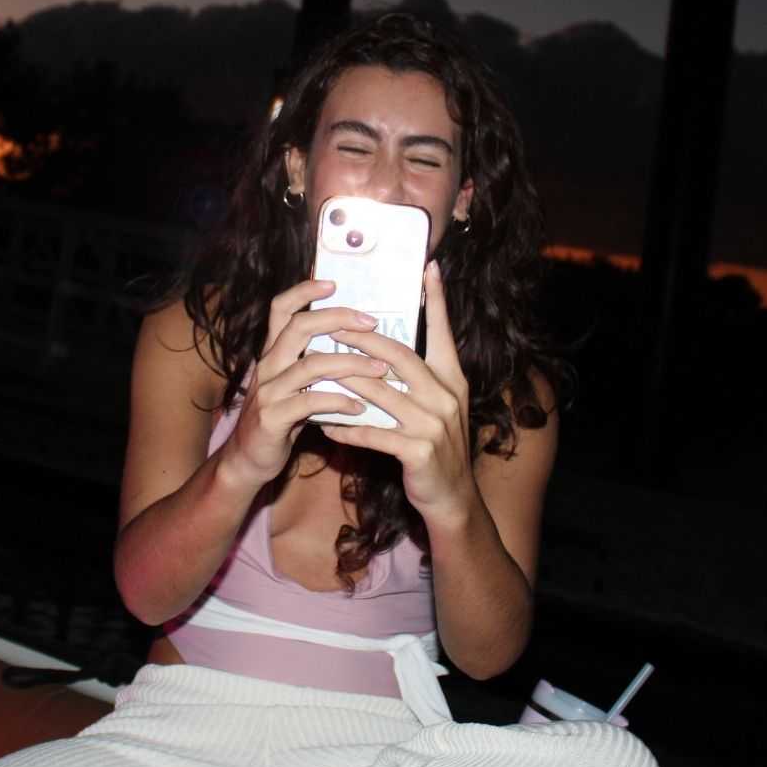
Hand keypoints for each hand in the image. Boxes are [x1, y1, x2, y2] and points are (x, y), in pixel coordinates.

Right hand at [214, 278, 392, 486]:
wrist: (247, 460)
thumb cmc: (280, 419)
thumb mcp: (291, 384)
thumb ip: (312, 363)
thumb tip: (354, 342)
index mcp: (272, 353)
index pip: (281, 309)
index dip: (304, 292)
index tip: (334, 283)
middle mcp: (267, 365)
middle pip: (299, 327)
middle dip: (338, 319)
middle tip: (372, 322)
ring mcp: (268, 391)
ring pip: (311, 365)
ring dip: (351, 364)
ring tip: (380, 369)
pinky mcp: (272, 418)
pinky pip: (310, 403)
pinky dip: (339, 402)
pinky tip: (359, 408)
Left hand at [316, 262, 477, 527]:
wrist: (452, 498)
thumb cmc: (436, 447)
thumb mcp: (437, 406)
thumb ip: (421, 376)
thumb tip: (387, 349)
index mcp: (451, 378)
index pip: (443, 332)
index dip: (437, 299)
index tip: (428, 268)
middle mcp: (445, 395)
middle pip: (398, 356)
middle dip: (361, 339)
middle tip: (330, 325)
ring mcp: (433, 424)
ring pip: (379, 392)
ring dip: (343, 382)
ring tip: (315, 370)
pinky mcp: (417, 451)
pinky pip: (373, 433)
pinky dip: (347, 427)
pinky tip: (325, 425)